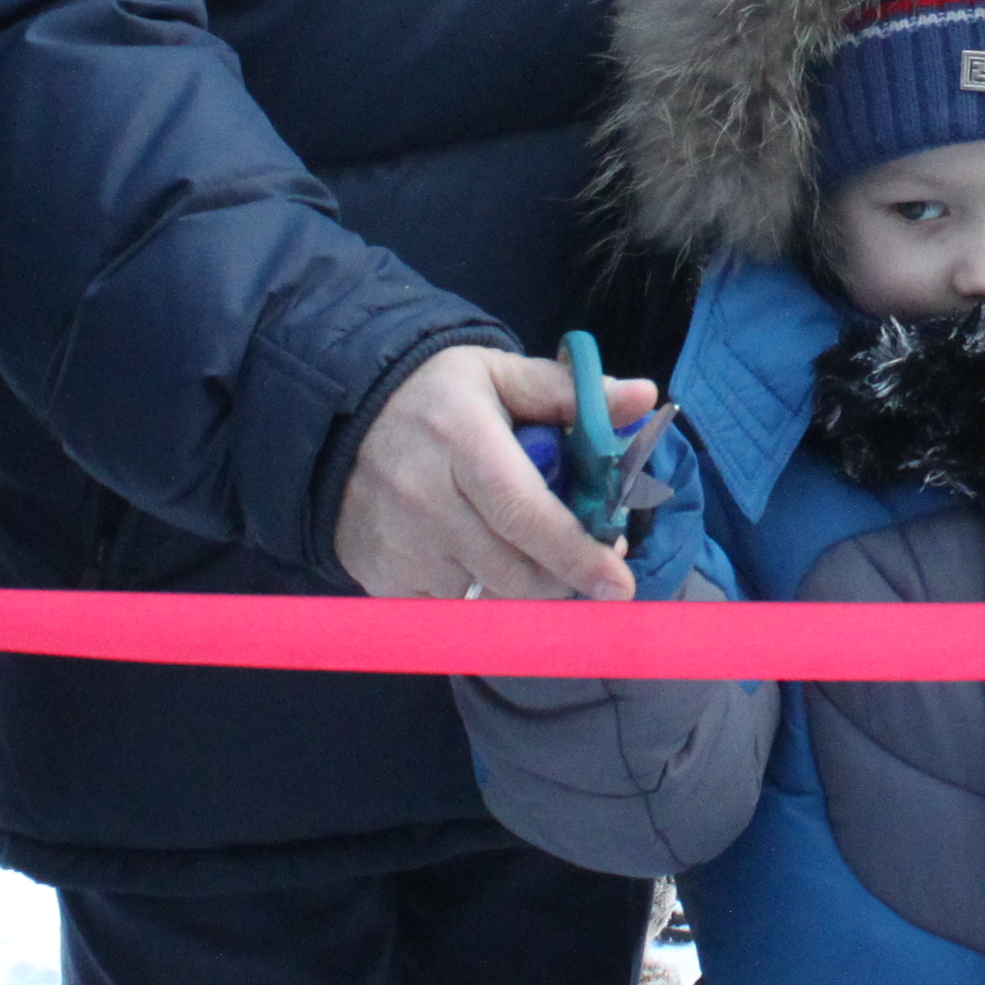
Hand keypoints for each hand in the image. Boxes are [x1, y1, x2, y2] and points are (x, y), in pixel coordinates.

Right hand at [335, 345, 656, 602]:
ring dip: (523, 586)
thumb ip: (570, 394)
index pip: (525, 512)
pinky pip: (448, 609)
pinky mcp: (381, 577)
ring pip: (485, 596)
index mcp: (463, 441)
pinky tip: (477, 559)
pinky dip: (476, 595)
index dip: (575, 553)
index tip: (619, 583)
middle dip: (562, 576)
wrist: (340, 416)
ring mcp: (399, 545)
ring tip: (529, 551)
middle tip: (587, 561)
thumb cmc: (435, 395)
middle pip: (513, 569)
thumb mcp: (500, 376)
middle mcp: (425, 498)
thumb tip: (643, 399)